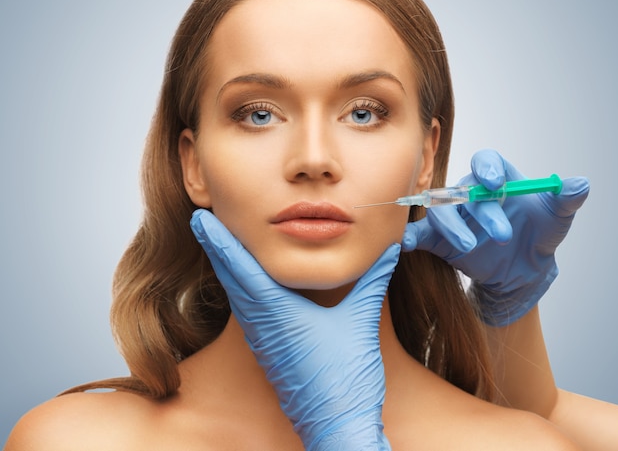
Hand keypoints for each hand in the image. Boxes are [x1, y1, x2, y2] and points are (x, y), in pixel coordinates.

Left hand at [190, 209, 397, 450]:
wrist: (337, 427)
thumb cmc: (346, 378)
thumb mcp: (360, 321)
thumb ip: (373, 280)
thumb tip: (389, 248)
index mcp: (278, 312)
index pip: (242, 267)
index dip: (221, 240)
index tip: (201, 218)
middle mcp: (262, 325)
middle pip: (230, 278)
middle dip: (215, 247)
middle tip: (200, 220)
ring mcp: (262, 341)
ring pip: (236, 296)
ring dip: (225, 267)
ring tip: (217, 243)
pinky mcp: (268, 352)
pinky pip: (246, 312)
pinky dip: (239, 289)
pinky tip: (244, 283)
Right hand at [402, 149, 589, 325]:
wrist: (523, 269)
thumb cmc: (538, 234)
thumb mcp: (557, 218)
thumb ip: (566, 200)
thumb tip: (580, 184)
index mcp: (497, 179)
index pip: (486, 161)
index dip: (488, 168)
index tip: (497, 183)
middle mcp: (471, 193)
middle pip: (465, 190)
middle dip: (483, 212)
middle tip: (504, 236)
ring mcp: (454, 216)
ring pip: (441, 211)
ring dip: (453, 226)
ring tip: (471, 247)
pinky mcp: (439, 239)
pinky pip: (420, 234)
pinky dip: (410, 236)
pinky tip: (406, 243)